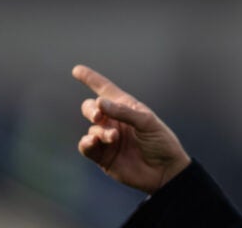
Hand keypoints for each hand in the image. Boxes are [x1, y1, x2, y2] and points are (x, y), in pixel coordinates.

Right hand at [73, 64, 190, 193]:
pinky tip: (94, 141)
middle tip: (98, 115)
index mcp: (127, 108)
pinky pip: (86, 146)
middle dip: (91, 109)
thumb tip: (99, 103)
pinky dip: (87, 142)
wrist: (165, 171)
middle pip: (91, 108)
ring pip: (91, 128)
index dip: (91, 79)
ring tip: (113, 137)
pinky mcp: (102, 156)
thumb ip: (123, 112)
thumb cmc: (160, 141)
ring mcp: (107, 139)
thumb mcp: (146, 122)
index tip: (76, 70)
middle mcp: (114, 121)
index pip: (105, 90)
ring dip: (99, 131)